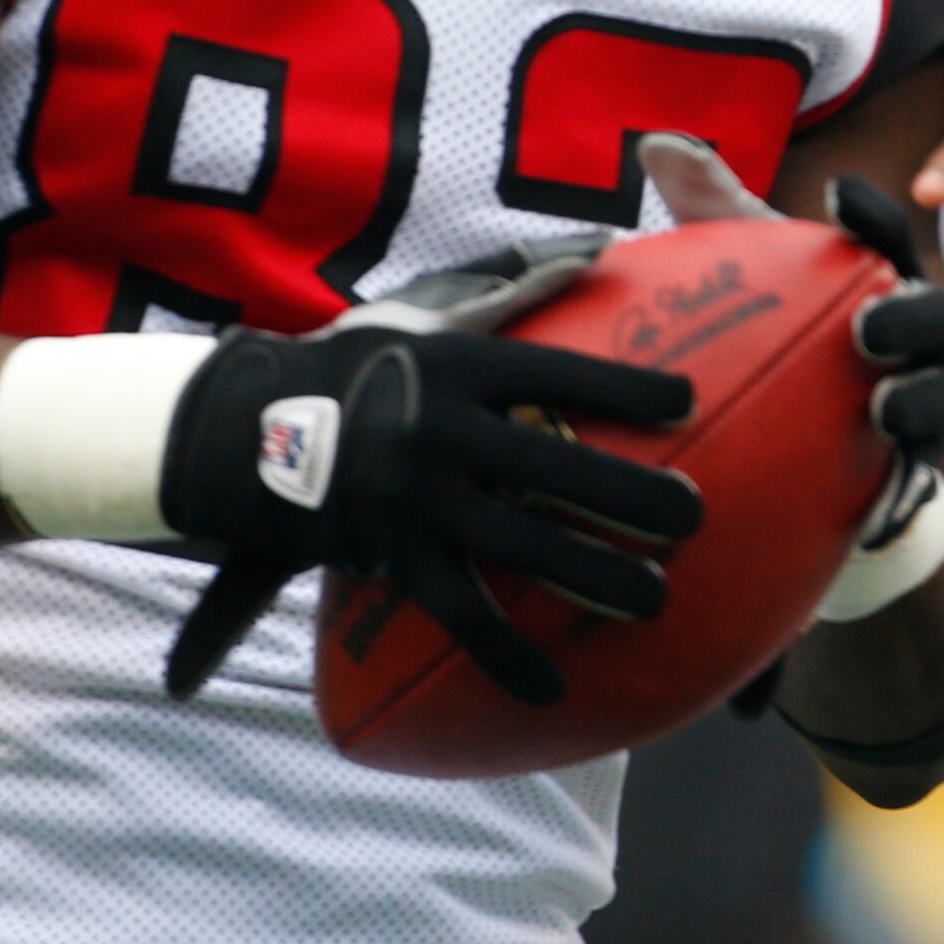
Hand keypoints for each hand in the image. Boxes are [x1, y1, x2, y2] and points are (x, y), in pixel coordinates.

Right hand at [157, 237, 705, 705]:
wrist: (249, 428)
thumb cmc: (365, 365)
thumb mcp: (431, 316)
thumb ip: (512, 290)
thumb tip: (598, 253)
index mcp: (463, 367)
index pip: (560, 374)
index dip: (625, 390)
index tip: (687, 404)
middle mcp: (444, 430)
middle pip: (558, 466)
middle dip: (632, 496)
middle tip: (694, 518)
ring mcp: (419, 499)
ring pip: (522, 545)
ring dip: (594, 575)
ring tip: (656, 599)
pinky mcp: (393, 556)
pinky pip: (460, 615)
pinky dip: (505, 656)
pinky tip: (552, 690)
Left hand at [640, 134, 943, 547]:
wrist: (811, 447)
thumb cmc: (781, 336)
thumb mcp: (751, 275)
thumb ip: (713, 211)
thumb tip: (658, 142)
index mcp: (879, 280)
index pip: (885, 237)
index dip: (871, 215)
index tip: (834, 195)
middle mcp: (912, 337)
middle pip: (938, 316)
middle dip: (912, 315)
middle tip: (865, 324)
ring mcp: (920, 402)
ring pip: (936, 395)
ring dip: (915, 397)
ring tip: (879, 406)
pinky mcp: (910, 469)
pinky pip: (913, 479)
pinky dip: (893, 488)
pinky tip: (868, 507)